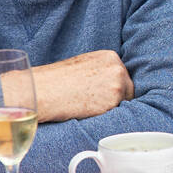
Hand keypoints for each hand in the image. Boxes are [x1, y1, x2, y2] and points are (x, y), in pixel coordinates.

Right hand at [7, 50, 133, 122]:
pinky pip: (117, 113)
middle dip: (115, 98)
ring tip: (88, 105)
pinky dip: (106, 115)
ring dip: (111, 108)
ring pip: (124, 102)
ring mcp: (117, 83)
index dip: (112, 88)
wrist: (44, 90)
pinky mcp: (114, 101)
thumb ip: (101, 71)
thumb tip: (111, 83)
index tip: (100, 94)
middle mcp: (117, 67)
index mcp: (110, 56)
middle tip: (94, 102)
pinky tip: (89, 111)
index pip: (122, 76)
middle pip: (128, 89)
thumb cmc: (58, 80)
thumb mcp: (83, 65)